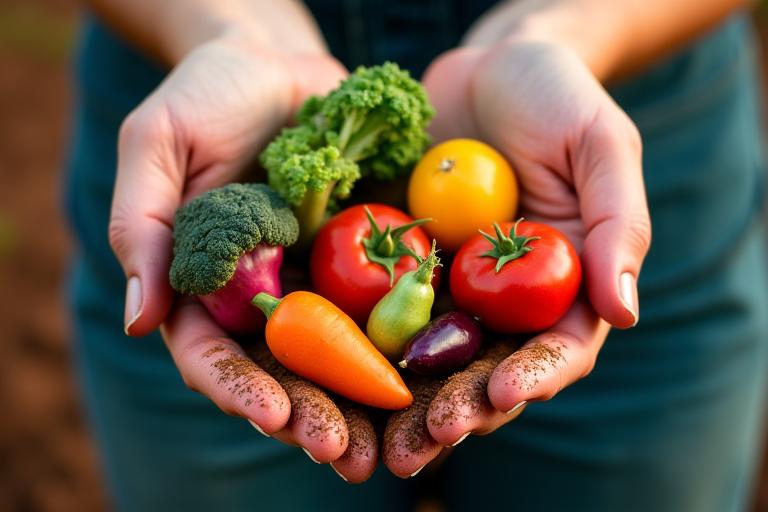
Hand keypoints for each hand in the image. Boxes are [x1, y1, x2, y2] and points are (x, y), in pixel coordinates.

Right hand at [107, 31, 373, 479]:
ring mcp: (317, 282)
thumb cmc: (208, 93)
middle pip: (283, 370)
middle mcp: (262, 296)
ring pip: (340, 357)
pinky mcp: (367, 260)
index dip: (239, 388)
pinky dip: (407, 348)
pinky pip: (389, 310)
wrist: (280, 64)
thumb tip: (139, 319)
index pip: (214, 353)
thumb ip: (144, 226)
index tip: (272, 414)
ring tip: (390, 443)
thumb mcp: (158, 143)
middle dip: (310, 415)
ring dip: (361, 403)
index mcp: (205, 285)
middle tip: (341, 453)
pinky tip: (432, 379)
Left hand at [382, 38, 650, 474]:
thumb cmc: (556, 99)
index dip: (531, 376)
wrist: (484, 70)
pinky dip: (356, 348)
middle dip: (457, 410)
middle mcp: (505, 302)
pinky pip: (375, 313)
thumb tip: (626, 310)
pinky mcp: (397, 269)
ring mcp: (448, 289)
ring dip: (402, 404)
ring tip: (376, 441)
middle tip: (423, 441)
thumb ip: (615, 225)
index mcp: (562, 287)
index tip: (501, 392)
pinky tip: (330, 375)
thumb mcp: (600, 146)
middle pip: (484, 371)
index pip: (555, 349)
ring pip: (427, 361)